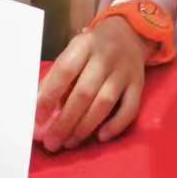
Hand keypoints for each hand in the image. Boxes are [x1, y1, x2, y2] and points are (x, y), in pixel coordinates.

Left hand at [35, 16, 151, 151]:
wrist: (129, 34)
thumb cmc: (92, 49)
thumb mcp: (73, 52)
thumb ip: (58, 78)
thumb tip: (41, 114)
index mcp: (84, 45)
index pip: (65, 71)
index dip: (49, 96)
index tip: (37, 118)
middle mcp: (106, 57)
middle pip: (84, 93)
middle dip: (65, 122)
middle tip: (52, 143)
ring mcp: (124, 71)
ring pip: (104, 103)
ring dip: (85, 127)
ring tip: (69, 143)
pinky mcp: (138, 84)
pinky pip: (130, 108)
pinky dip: (116, 125)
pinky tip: (101, 137)